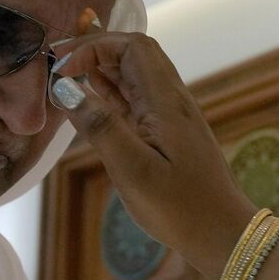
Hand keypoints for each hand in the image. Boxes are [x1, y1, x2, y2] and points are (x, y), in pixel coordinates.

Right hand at [50, 32, 256, 279]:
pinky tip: (90, 99)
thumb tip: (66, 87)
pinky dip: (111, 91)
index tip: (61, 67)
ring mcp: (171, 116)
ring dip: (102, 68)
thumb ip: (100, 126)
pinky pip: (137, 99)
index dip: (94, 46)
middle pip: (135, 53)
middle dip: (96, 49)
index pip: (133, 47)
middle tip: (57, 61)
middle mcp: (172, 100)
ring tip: (66, 74)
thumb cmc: (180, 207)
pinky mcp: (167, 133)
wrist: (221, 232)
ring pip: (136, 75)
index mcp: (166, 102)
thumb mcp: (133, 170)